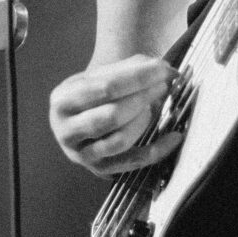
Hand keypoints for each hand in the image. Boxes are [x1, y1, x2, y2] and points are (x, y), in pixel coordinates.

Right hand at [49, 54, 181, 177]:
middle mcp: (66, 130)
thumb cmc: (96, 92)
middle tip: (163, 86)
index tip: (162, 69)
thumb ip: (132, 68)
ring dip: (144, 121)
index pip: (105, 87)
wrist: (83, 117)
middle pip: (111, 115)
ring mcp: (81, 154)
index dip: (138, 78)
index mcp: (62, 100)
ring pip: (119, 140)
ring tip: (154, 105)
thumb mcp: (102, 75)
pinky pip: (133, 162)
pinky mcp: (100, 169)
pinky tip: (174, 137)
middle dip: (143, 98)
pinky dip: (158, 150)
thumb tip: (166, 69)